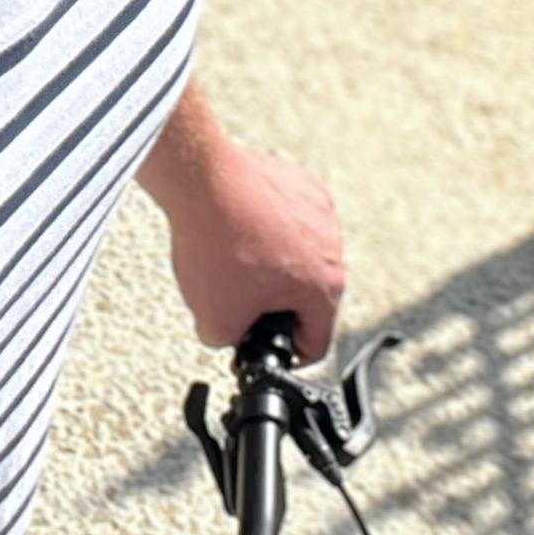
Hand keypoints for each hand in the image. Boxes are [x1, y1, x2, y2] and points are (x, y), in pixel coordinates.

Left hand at [157, 136, 346, 362]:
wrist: (201, 180)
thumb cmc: (215, 243)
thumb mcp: (215, 321)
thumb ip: (231, 341)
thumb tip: (230, 333)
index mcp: (324, 287)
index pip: (315, 342)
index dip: (285, 354)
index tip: (266, 345)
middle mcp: (332, 249)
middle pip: (307, 295)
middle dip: (273, 302)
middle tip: (239, 296)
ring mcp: (320, 213)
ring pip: (300, 254)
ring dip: (273, 262)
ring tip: (234, 256)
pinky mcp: (303, 185)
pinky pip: (290, 220)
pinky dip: (269, 226)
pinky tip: (240, 227)